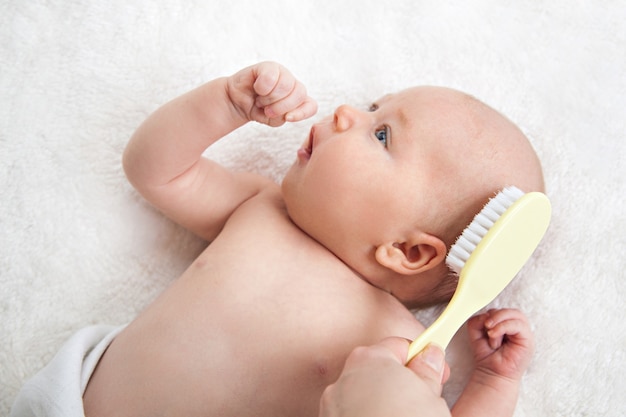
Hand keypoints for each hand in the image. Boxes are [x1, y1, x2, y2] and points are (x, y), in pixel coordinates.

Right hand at [226, 61, 316, 126]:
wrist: (237, 102)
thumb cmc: (257, 110)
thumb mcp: (273, 120)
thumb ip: (283, 117)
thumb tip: (288, 113)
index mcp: (298, 100)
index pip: (311, 105)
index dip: (303, 112)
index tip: (288, 118)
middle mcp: (293, 85)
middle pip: (300, 93)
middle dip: (281, 106)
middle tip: (267, 110)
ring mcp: (283, 73)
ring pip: (286, 85)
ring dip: (269, 98)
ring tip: (261, 99)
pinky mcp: (270, 66)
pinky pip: (271, 77)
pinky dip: (261, 87)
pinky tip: (256, 87)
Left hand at [319, 338, 450, 416]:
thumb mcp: (431, 398)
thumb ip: (428, 371)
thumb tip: (430, 356)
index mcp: (370, 359)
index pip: (399, 346)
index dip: (422, 358)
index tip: (436, 371)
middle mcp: (345, 377)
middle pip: (380, 370)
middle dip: (402, 383)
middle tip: (425, 403)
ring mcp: (333, 404)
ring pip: (365, 394)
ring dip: (384, 403)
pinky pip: (353, 413)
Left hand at [467, 308, 534, 380]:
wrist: (492, 372)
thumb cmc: (486, 353)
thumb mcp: (476, 332)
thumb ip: (478, 319)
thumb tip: (487, 315)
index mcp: (507, 324)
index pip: (503, 309)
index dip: (491, 313)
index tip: (482, 324)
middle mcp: (517, 327)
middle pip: (510, 310)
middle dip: (496, 315)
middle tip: (486, 326)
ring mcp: (524, 333)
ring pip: (515, 314)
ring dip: (499, 321)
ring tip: (490, 334)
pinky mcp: (528, 340)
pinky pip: (518, 325)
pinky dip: (503, 327)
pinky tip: (494, 336)